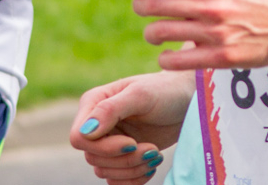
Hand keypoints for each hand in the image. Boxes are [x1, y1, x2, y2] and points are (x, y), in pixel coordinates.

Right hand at [70, 71, 195, 179]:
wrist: (187, 101)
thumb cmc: (165, 91)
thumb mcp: (140, 95)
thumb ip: (110, 110)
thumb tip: (85, 132)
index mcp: (94, 103)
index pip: (79, 138)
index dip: (103, 147)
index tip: (132, 143)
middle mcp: (97, 124)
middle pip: (92, 158)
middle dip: (125, 159)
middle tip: (152, 149)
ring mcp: (109, 142)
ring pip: (104, 172)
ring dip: (132, 169)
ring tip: (156, 155)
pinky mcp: (122, 157)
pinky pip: (116, 180)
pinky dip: (134, 179)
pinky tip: (152, 165)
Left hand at [118, 0, 267, 70]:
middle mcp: (211, 5)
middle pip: (152, 4)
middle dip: (140, 4)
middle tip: (144, 6)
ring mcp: (216, 34)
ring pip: (159, 33)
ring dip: (151, 31)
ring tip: (158, 29)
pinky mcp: (221, 58)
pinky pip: (174, 61)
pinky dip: (164, 56)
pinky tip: (169, 50)